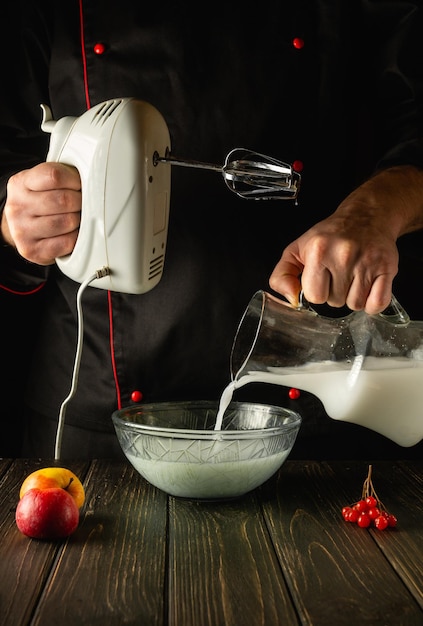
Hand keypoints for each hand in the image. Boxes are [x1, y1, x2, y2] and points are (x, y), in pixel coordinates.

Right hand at [2, 162, 80, 264]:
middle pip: (64, 200)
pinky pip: (66, 243)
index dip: (74, 181)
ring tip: (72, 218)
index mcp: (20, 183)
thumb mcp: (43, 181)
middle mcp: (17, 207)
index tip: (78, 185)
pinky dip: (74, 238)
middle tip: (78, 204)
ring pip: (67, 222)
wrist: (22, 227)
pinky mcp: (31, 250)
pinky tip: (69, 233)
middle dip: (79, 202)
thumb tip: (91, 179)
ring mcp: (22, 230)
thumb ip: (62, 176)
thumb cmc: (40, 202)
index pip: (55, 176)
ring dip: (77, 220)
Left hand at [269, 166, 422, 314]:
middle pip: (335, 302)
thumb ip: (282, 275)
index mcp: (318, 251)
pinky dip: (372, 303)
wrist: (366, 216)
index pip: (314, 296)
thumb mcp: (297, 250)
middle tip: (339, 273)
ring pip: (355, 305)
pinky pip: (377, 304)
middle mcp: (343, 255)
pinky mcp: (387, 268)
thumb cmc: (330, 236)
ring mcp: (367, 262)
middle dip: (335, 293)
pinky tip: (367, 288)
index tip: (321, 277)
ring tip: (353, 276)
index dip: (317, 290)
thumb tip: (291, 297)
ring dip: (353, 296)